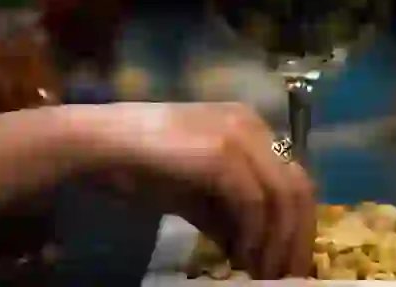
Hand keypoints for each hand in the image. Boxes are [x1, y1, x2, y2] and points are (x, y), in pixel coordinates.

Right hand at [81, 103, 314, 278]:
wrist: (96, 144)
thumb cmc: (136, 165)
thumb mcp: (192, 192)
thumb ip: (225, 213)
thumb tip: (251, 247)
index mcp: (249, 126)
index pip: (293, 178)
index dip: (298, 225)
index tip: (290, 262)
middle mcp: (252, 125)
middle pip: (299, 187)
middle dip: (297, 238)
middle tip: (289, 276)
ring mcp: (239, 135)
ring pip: (283, 197)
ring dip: (278, 243)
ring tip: (265, 275)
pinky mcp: (221, 154)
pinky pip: (254, 202)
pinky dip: (253, 236)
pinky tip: (241, 259)